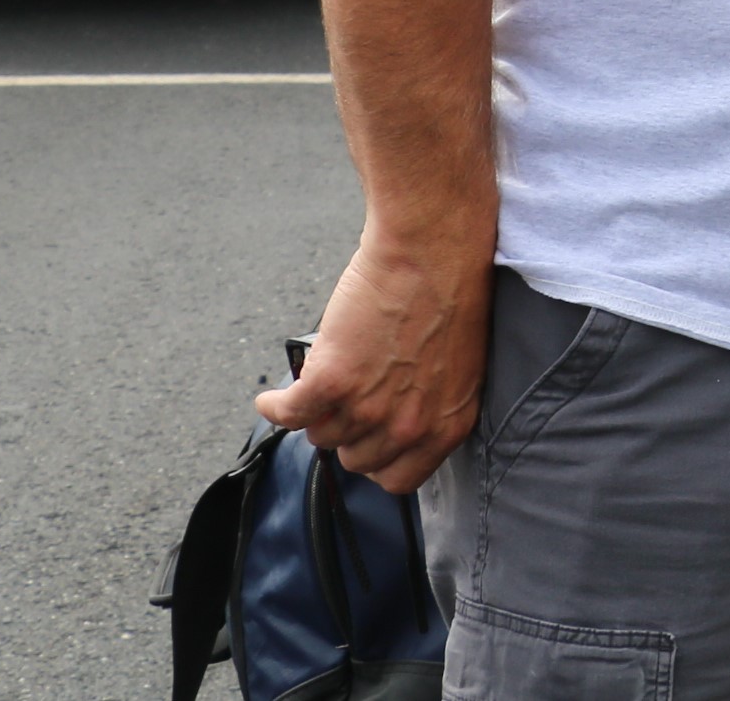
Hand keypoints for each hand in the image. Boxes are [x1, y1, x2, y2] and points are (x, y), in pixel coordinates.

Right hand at [253, 225, 494, 495]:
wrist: (433, 249)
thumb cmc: (453, 292)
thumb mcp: (458, 365)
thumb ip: (431, 404)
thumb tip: (394, 425)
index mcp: (447, 426)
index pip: (399, 480)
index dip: (378, 459)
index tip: (368, 442)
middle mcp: (408, 427)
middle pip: (355, 461)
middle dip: (350, 433)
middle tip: (346, 402)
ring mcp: (368, 408)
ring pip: (322, 436)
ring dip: (318, 413)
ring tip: (322, 384)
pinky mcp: (332, 382)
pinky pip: (288, 414)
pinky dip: (273, 407)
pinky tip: (271, 398)